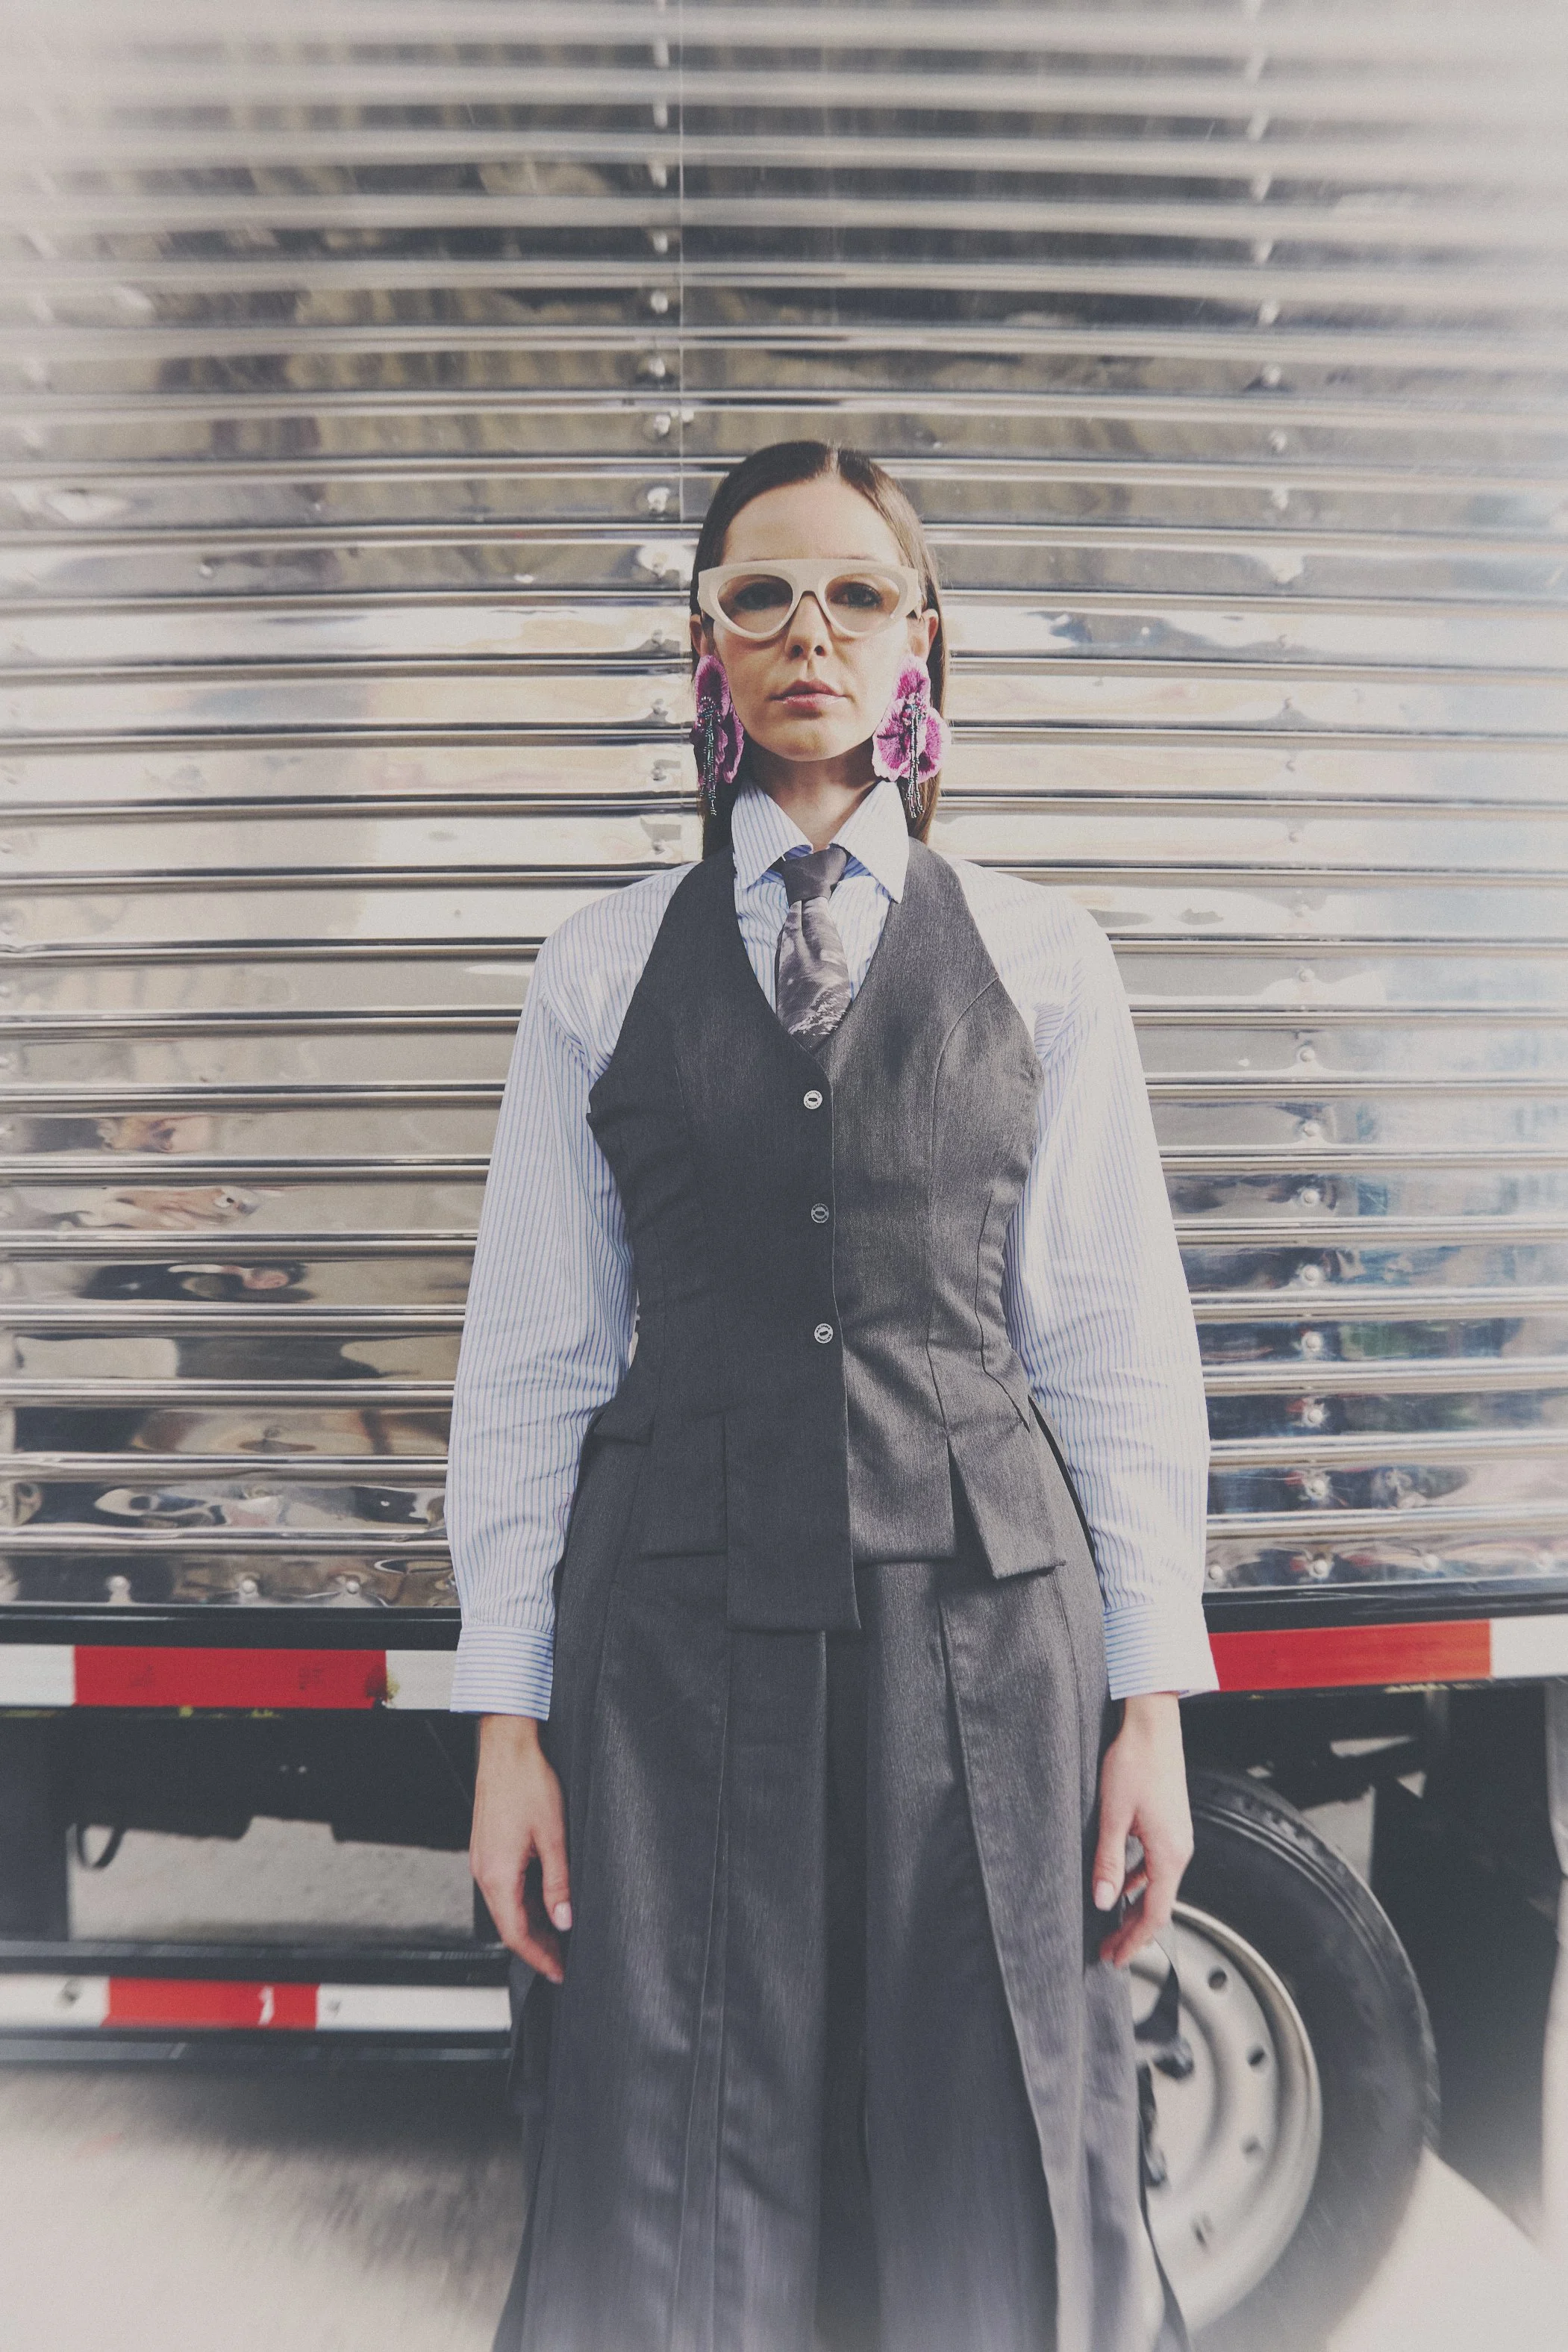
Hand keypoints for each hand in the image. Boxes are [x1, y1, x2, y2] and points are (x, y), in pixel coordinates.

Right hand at [470, 1714, 571, 1981]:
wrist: (507, 1747)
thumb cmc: (528, 1783)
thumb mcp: (554, 1837)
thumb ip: (559, 1883)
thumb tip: (565, 1920)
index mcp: (498, 1874)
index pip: (516, 1934)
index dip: (539, 1957)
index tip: (558, 1972)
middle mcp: (484, 1871)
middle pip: (509, 1924)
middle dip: (536, 1946)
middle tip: (563, 1960)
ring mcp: (484, 1859)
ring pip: (506, 1906)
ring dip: (531, 1923)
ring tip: (559, 1934)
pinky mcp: (488, 1847)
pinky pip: (503, 1887)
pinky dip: (523, 1902)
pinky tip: (544, 1900)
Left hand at [1091, 1692, 1193, 1968]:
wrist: (1152, 1725)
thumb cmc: (1133, 1763)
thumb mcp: (1113, 1815)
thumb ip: (1109, 1861)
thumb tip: (1103, 1902)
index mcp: (1170, 1853)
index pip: (1154, 1913)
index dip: (1134, 1941)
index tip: (1115, 1959)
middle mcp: (1180, 1850)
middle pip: (1158, 1904)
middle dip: (1134, 1931)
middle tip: (1109, 1951)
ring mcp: (1177, 1837)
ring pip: (1157, 1885)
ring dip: (1135, 1907)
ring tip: (1111, 1923)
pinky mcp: (1170, 1824)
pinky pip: (1156, 1864)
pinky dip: (1139, 1882)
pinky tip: (1121, 1883)